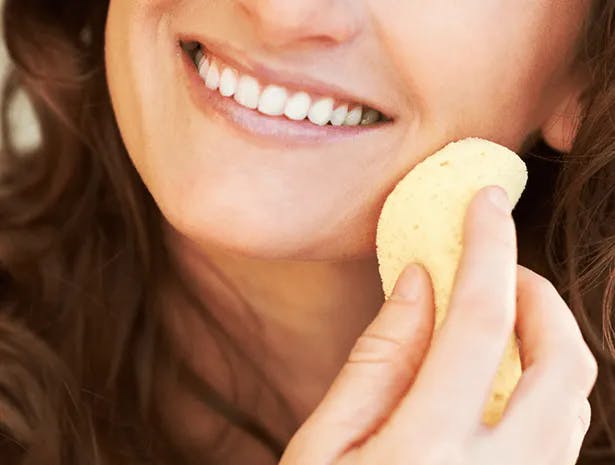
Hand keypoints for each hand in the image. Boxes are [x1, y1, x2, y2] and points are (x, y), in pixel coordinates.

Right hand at [280, 186, 597, 464]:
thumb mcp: (325, 443)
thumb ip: (378, 359)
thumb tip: (421, 282)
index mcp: (427, 451)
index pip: (478, 322)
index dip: (488, 248)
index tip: (486, 203)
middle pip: (561, 360)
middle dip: (537, 293)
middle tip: (495, 267)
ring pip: (573, 399)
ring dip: (545, 338)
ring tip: (494, 316)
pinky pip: (561, 432)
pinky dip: (541, 382)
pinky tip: (496, 374)